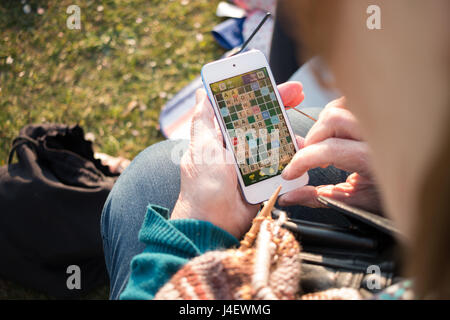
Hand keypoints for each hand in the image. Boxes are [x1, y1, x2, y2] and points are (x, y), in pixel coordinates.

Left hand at [171, 82, 304, 238]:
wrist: (213, 225)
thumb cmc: (202, 186)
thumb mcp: (202, 148)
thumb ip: (203, 120)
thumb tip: (202, 92)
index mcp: (221, 137)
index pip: (242, 108)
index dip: (259, 93)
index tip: (274, 82)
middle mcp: (238, 147)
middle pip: (263, 120)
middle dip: (280, 106)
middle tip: (298, 93)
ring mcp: (252, 163)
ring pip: (276, 141)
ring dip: (290, 134)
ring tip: (300, 131)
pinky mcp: (264, 179)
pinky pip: (281, 163)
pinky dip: (293, 157)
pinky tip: (302, 151)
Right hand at [279, 97, 381, 212]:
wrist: (416, 185)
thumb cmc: (389, 195)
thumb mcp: (354, 202)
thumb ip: (320, 197)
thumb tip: (289, 196)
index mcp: (373, 159)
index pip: (328, 150)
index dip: (301, 161)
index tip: (290, 173)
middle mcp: (379, 134)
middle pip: (331, 119)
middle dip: (312, 139)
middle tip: (309, 159)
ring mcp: (381, 119)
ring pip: (339, 105)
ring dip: (323, 124)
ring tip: (324, 144)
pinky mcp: (381, 112)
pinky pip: (349, 101)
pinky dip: (336, 113)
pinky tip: (337, 132)